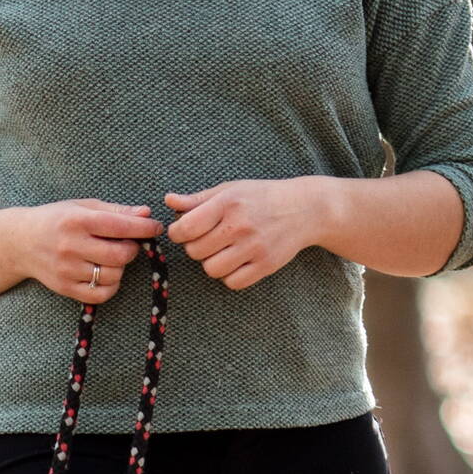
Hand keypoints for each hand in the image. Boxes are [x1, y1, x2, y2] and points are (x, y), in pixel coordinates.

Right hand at [10, 199, 160, 304]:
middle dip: (132, 249)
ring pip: (112, 275)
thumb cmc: (55, 220)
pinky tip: (107, 275)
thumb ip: (115, 211)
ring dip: (121, 267)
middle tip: (128, 244)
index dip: (144, 228)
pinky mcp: (65, 288)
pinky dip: (111, 286)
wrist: (20, 242)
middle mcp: (71, 246)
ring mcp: (67, 269)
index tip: (155, 227)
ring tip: (112, 258)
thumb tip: (146, 213)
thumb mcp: (82, 207)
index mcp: (77, 220)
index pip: (121, 226)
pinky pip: (100, 294)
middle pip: (120, 255)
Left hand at [163, 178, 334, 291]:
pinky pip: (232, 282)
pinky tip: (237, 262)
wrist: (304, 209)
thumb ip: (197, 199)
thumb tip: (168, 201)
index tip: (185, 231)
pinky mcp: (265, 265)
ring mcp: (254, 247)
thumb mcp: (230, 190)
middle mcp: (240, 225)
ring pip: (211, 269)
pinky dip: (230, 275)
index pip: (185, 228)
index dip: (178, 233)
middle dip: (196, 247)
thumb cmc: (261, 198)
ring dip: (212, 263)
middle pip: (195, 252)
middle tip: (209, 239)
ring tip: (223, 251)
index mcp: (227, 203)